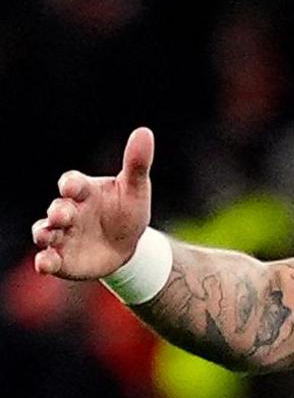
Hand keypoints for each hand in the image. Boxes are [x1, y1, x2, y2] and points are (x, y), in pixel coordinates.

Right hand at [32, 127, 154, 279]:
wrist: (128, 246)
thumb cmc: (128, 211)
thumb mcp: (136, 189)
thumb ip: (137, 163)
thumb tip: (145, 131)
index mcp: (84, 191)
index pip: (72, 183)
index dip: (70, 184)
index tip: (72, 187)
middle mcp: (68, 211)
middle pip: (57, 208)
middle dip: (58, 211)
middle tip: (64, 215)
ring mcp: (62, 235)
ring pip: (45, 232)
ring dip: (44, 234)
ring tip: (46, 237)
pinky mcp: (61, 258)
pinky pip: (48, 259)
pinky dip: (45, 262)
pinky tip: (45, 265)